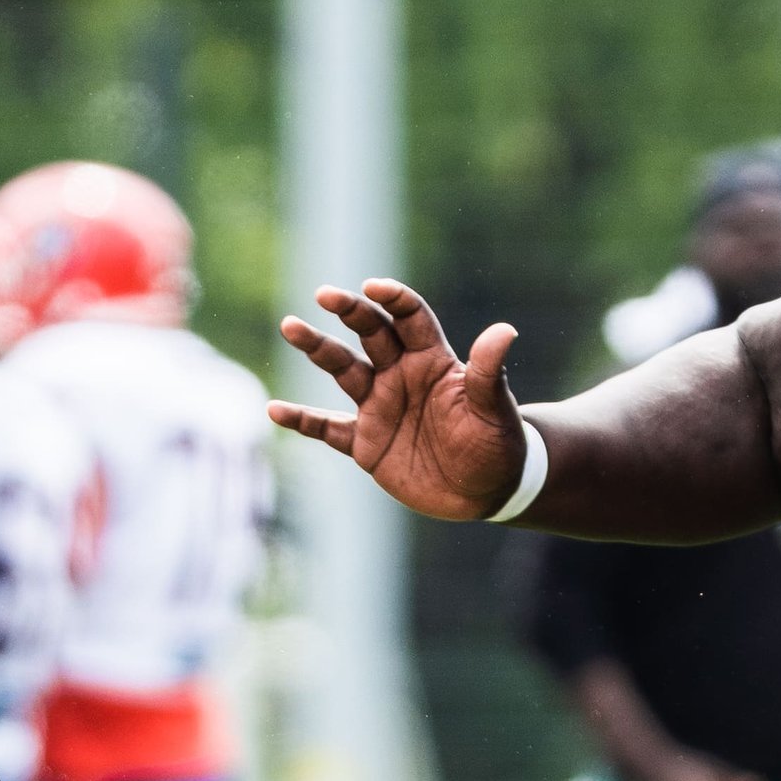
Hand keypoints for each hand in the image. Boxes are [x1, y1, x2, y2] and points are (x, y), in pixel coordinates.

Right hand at [271, 278, 530, 520]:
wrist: (485, 492)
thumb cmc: (497, 445)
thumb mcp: (495, 410)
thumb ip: (489, 372)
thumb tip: (505, 330)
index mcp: (433, 362)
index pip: (410, 318)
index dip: (393, 299)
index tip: (373, 288)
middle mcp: (401, 376)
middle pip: (370, 333)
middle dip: (349, 311)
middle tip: (324, 294)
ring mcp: (379, 407)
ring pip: (342, 369)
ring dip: (317, 348)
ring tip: (291, 326)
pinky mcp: (365, 442)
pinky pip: (326, 428)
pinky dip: (301, 420)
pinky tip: (275, 410)